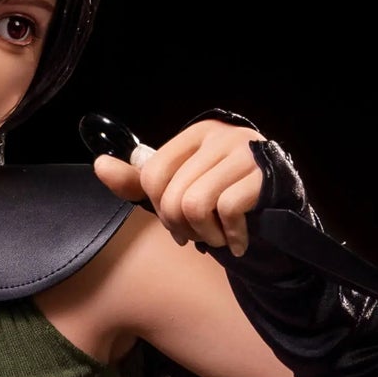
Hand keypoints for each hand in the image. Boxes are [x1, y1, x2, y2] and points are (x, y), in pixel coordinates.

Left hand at [93, 117, 265, 259]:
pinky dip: (230, 238)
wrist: (278, 211)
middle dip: (181, 228)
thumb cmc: (223, 198)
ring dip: (205, 236)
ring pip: (195, 205)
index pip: (151, 175)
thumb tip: (99, 165)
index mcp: (196, 135)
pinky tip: (238, 242)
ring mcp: (244, 153)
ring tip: (218, 238)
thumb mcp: (179, 187)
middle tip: (199, 237)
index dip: (159, 209)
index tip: (177, 224)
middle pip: (172, 196)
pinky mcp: (264, 176)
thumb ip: (139, 180)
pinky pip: (227, 212)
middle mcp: (220, 136)